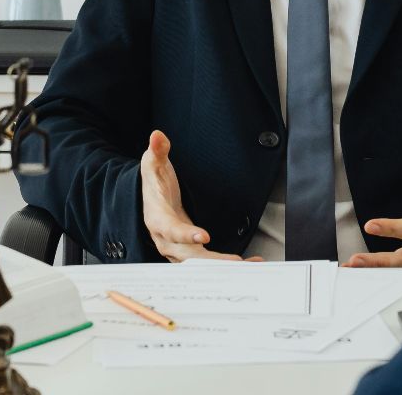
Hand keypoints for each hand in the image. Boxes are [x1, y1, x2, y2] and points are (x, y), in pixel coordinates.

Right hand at [141, 130, 254, 261]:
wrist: (151, 201)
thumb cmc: (154, 184)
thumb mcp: (153, 164)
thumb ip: (157, 151)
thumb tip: (157, 136)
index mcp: (157, 219)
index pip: (170, 229)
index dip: (185, 234)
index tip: (203, 236)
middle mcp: (167, 239)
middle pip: (189, 255)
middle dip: (212, 260)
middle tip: (235, 261)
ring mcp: (179, 248)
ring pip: (200, 264)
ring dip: (223, 266)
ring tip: (250, 264)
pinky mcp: (191, 251)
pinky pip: (208, 263)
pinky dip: (227, 265)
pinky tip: (250, 262)